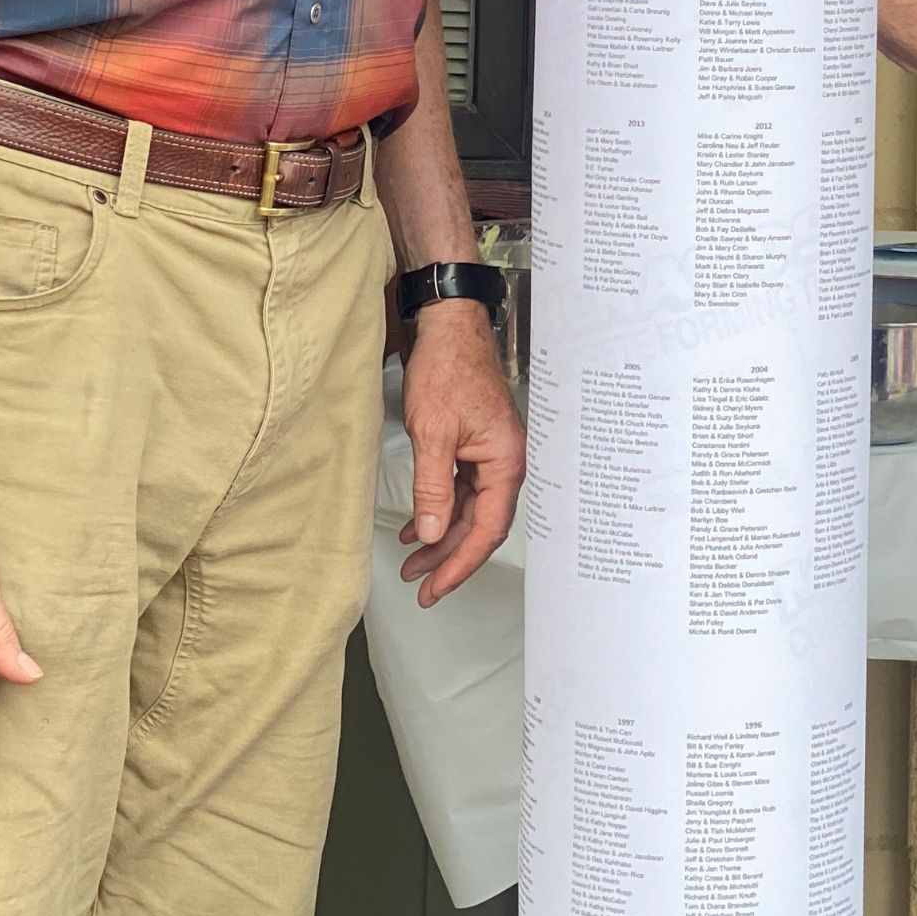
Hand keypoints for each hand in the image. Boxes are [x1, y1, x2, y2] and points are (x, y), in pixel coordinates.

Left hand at [397, 300, 524, 606]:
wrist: (449, 328)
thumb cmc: (448, 369)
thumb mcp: (433, 433)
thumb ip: (433, 488)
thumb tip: (430, 534)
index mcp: (505, 461)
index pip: (487, 528)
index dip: (460, 562)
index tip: (435, 587)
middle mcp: (505, 462)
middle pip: (480, 525)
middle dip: (448, 557)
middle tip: (420, 585)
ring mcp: (491, 455)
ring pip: (469, 511)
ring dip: (441, 537)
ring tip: (411, 563)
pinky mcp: (475, 447)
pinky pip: (461, 491)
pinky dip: (439, 510)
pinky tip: (416, 527)